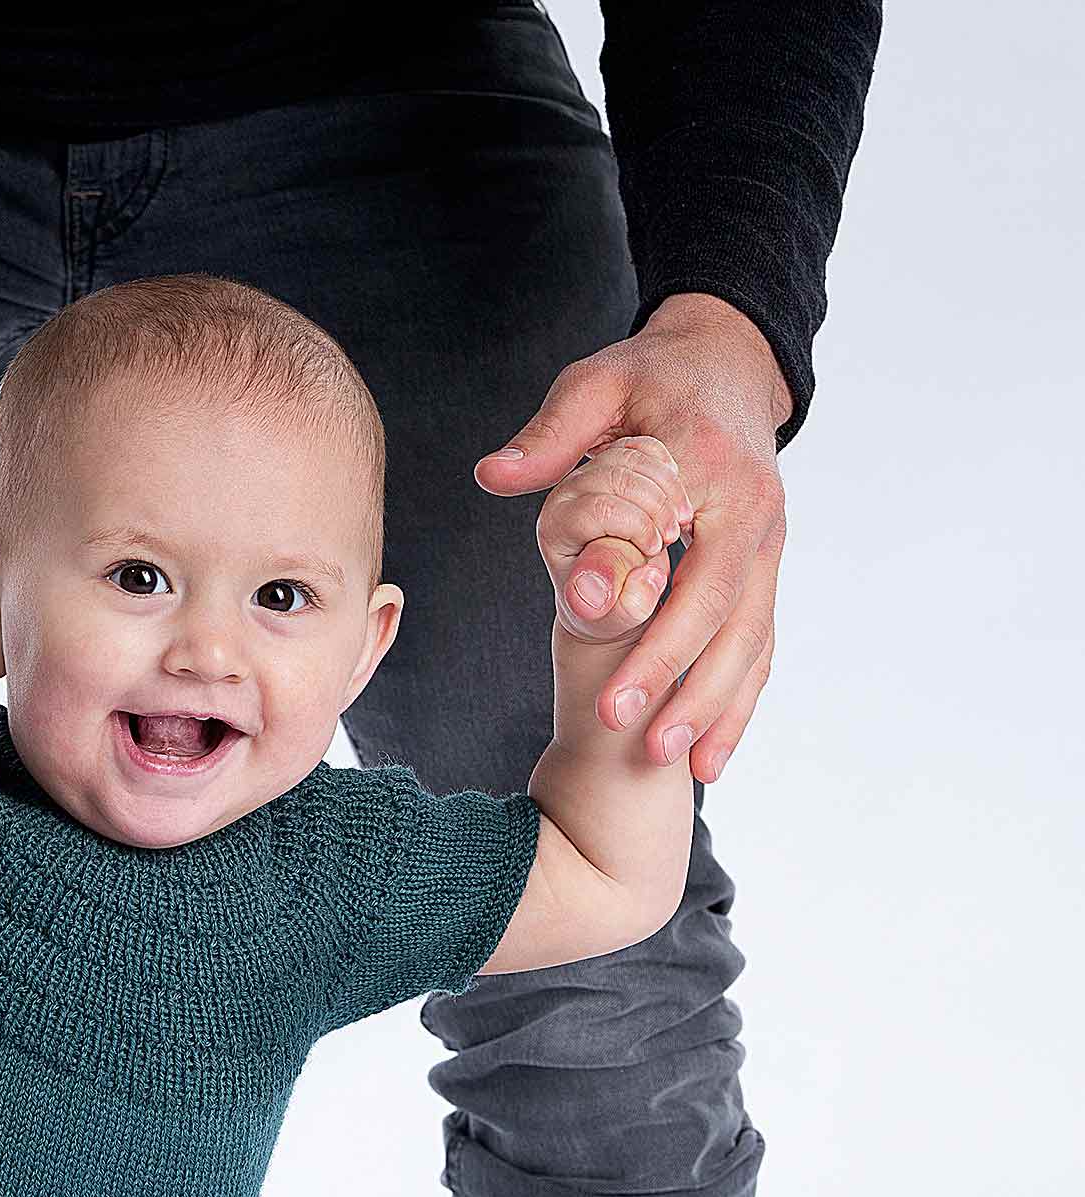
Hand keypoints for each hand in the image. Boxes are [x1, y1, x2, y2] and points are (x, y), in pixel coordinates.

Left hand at [474, 293, 792, 779]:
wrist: (728, 360)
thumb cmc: (653, 378)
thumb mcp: (597, 386)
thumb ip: (550, 434)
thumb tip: (493, 475)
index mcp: (716, 474)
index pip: (694, 576)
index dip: (657, 645)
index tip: (613, 702)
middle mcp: (756, 516)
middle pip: (727, 622)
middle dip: (685, 690)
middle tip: (641, 746)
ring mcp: (768, 546)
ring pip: (754, 643)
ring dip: (721, 709)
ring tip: (685, 769)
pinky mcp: (764, 567)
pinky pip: (760, 644)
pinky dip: (740, 701)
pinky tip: (711, 755)